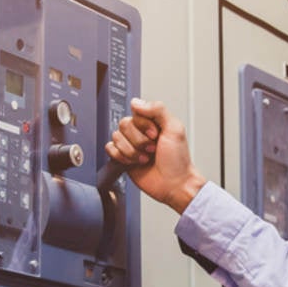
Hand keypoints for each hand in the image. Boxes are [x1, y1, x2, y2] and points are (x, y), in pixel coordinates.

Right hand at [105, 98, 206, 213]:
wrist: (173, 184)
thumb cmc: (178, 161)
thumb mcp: (175, 128)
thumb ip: (158, 109)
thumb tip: (136, 102)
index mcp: (153, 122)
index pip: (136, 112)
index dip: (144, 125)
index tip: (155, 135)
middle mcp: (140, 132)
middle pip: (124, 124)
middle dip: (138, 140)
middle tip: (152, 149)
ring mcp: (131, 145)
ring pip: (116, 136)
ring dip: (132, 150)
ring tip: (145, 158)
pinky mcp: (123, 158)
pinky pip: (110, 148)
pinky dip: (121, 156)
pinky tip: (134, 162)